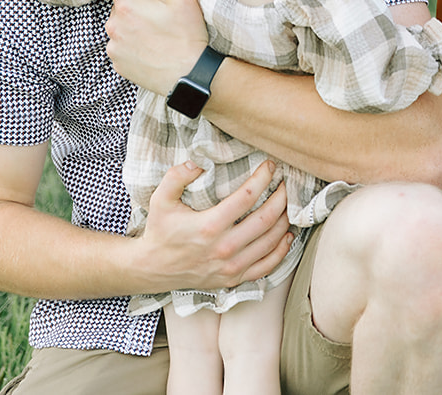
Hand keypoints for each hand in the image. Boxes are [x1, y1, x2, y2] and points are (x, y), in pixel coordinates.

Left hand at [106, 0, 208, 93]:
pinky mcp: (118, 65)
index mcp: (126, 6)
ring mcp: (114, 48)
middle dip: (134, 9)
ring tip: (155, 35)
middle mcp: (113, 26)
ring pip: (119, 29)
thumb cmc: (187, 36)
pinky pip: (121, 49)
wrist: (189, 75)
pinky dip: (131, 47)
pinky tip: (150, 49)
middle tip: (157, 15)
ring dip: (131, 28)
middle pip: (119, 8)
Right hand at [139, 160, 294, 289]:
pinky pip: (267, 266)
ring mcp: (231, 266)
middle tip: (286, 182)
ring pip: (271, 241)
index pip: (247, 197)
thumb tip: (199, 162)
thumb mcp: (160, 199)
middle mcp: (224, 248)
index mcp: (209, 226)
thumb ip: (177, 176)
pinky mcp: (234, 278)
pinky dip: (281, 250)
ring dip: (284, 220)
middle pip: (266, 219)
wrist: (152, 268)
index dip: (263, 178)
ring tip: (289, 203)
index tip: (271, 166)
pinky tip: (287, 235)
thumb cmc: (160, 231)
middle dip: (281, 197)